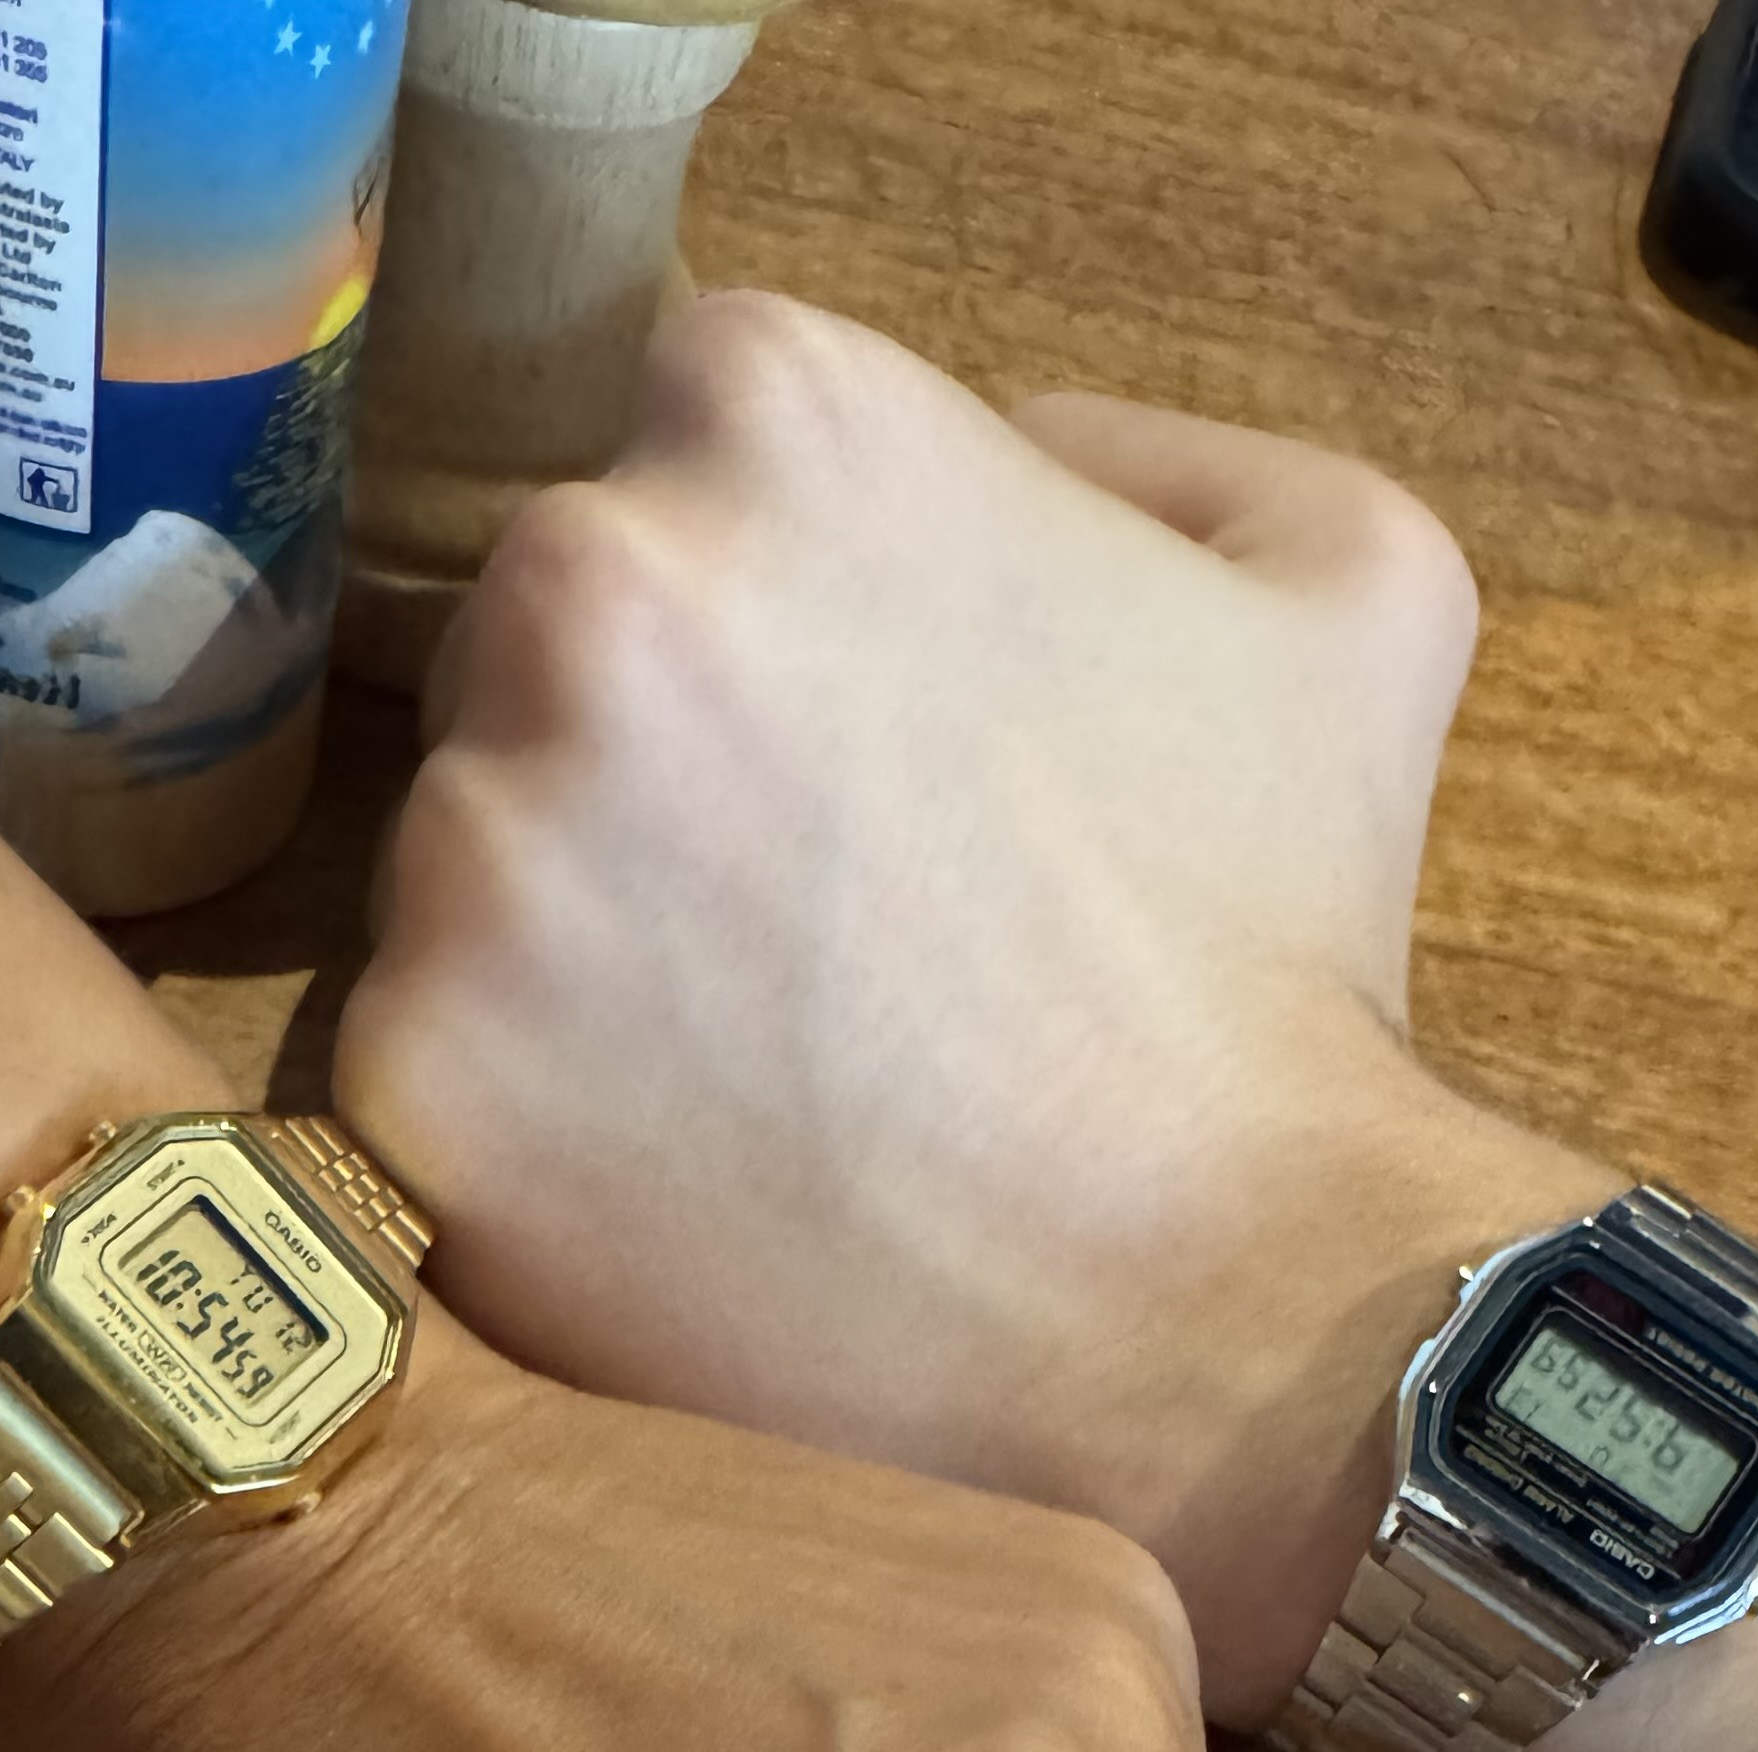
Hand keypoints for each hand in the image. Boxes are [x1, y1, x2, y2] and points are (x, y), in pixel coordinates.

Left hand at [340, 293, 1585, 1721]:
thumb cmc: (1285, 973)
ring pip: (471, 870)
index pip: (683, 460)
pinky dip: (529, 1149)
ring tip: (770, 1098)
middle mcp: (586, 591)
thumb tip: (1002, 456)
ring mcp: (475, 849)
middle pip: (543, 652)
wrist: (1230, 1328)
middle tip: (818, 949)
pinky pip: (426, 1087)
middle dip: (651, 773)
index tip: (860, 760)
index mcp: (781, 416)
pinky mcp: (408, 1087)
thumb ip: (1149, 449)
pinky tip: (696, 1207)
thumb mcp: (1349, 595)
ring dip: (578, 961)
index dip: (781, 621)